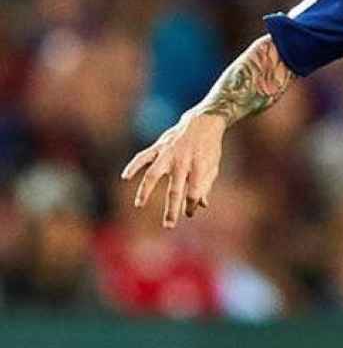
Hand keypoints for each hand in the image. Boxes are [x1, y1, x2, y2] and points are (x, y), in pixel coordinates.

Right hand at [121, 112, 228, 228]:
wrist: (203, 122)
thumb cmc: (210, 148)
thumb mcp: (213, 167)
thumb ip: (205, 186)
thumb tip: (200, 206)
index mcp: (200, 167)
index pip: (194, 192)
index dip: (191, 204)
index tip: (188, 213)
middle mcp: (183, 161)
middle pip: (176, 189)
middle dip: (172, 208)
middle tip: (169, 225)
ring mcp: (169, 153)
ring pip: (154, 174)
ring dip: (146, 190)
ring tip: (139, 204)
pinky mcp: (159, 146)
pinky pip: (143, 157)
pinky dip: (133, 166)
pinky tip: (125, 177)